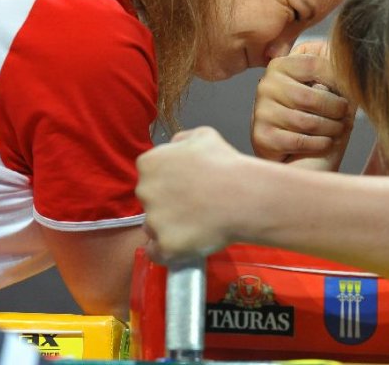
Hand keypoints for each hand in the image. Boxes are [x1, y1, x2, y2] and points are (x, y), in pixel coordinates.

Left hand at [137, 127, 249, 262]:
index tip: (184, 186)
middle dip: (166, 204)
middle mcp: (145, 191)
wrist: (243, 197)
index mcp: (149, 164)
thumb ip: (180, 141)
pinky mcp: (165, 245)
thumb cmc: (226, 164)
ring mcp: (153, 221)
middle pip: (149, 201)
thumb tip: (173, 149)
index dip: (167, 181)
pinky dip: (167, 251)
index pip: (149, 175)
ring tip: (196, 225)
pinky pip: (157, 253)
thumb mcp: (202, 135)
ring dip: (168, 227)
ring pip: (153, 227)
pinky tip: (184, 245)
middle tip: (193, 205)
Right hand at [251, 41, 354, 170]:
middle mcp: (266, 85)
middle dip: (337, 108)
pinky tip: (326, 142)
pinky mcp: (262, 137)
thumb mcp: (320, 85)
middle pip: (312, 96)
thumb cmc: (310, 112)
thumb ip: (332, 70)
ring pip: (308, 121)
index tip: (351, 89)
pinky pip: (300, 141)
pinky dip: (320, 144)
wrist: (289, 149)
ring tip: (339, 128)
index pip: (314, 64)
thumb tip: (352, 65)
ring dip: (332, 128)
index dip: (338, 77)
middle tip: (346, 114)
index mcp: (280, 65)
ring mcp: (261, 112)